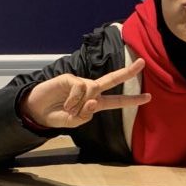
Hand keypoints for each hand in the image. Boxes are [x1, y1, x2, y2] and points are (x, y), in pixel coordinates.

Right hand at [20, 58, 150, 129]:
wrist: (37, 110)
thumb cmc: (56, 116)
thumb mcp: (73, 123)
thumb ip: (85, 116)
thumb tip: (93, 102)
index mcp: (95, 103)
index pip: (116, 101)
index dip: (132, 100)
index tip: (148, 97)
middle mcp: (91, 91)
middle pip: (112, 80)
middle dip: (128, 72)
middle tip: (143, 63)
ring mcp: (81, 83)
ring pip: (92, 90)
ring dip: (80, 103)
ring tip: (67, 109)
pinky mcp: (70, 78)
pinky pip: (79, 88)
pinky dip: (73, 99)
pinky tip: (64, 103)